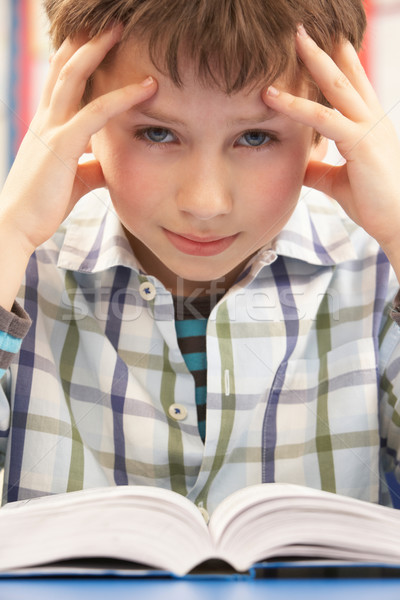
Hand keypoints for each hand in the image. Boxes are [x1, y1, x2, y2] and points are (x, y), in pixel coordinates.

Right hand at [0, 27, 156, 255]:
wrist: (16, 225)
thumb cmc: (42, 204)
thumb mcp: (72, 179)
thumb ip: (90, 166)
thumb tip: (108, 164)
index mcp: (46, 125)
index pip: (61, 80)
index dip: (78, 56)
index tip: (99, 40)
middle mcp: (46, 118)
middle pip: (64, 65)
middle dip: (87, 39)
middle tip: (112, 21)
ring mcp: (51, 128)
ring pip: (73, 75)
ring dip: (98, 49)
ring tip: (122, 28)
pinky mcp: (61, 145)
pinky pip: (95, 113)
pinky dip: (123, 97)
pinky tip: (147, 86)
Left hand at [263, 25, 399, 262]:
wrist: (399, 223)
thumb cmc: (375, 204)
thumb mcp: (339, 181)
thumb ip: (319, 168)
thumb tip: (300, 163)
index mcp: (370, 126)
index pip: (353, 85)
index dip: (339, 61)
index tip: (324, 42)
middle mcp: (372, 120)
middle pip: (345, 75)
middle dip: (324, 49)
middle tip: (303, 29)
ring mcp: (368, 128)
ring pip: (335, 86)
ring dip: (312, 60)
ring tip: (293, 39)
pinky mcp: (360, 144)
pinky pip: (323, 119)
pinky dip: (296, 106)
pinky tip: (273, 97)